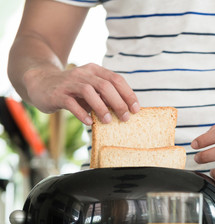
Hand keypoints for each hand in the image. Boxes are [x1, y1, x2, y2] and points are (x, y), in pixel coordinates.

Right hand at [23, 63, 138, 124]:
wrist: (40, 83)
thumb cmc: (72, 90)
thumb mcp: (91, 89)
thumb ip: (105, 96)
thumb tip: (125, 111)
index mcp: (94, 70)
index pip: (116, 79)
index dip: (128, 94)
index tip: (136, 109)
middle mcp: (83, 73)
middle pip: (105, 85)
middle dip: (118, 103)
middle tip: (125, 118)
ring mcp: (69, 83)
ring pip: (89, 91)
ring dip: (101, 107)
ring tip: (108, 121)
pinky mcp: (57, 94)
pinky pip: (71, 103)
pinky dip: (82, 113)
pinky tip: (89, 122)